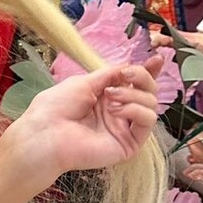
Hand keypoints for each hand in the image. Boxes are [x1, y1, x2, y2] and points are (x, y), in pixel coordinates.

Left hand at [7, 57, 159, 182]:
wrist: (46, 133)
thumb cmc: (56, 107)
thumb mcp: (84, 82)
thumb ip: (110, 75)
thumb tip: (129, 65)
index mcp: (106, 97)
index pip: (135, 84)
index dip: (148, 72)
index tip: (156, 60)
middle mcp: (118, 111)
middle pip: (148, 91)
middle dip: (142, 77)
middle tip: (126, 75)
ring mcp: (124, 128)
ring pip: (151, 104)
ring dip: (133, 94)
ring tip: (110, 97)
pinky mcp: (129, 143)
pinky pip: (147, 121)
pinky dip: (135, 110)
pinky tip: (115, 109)